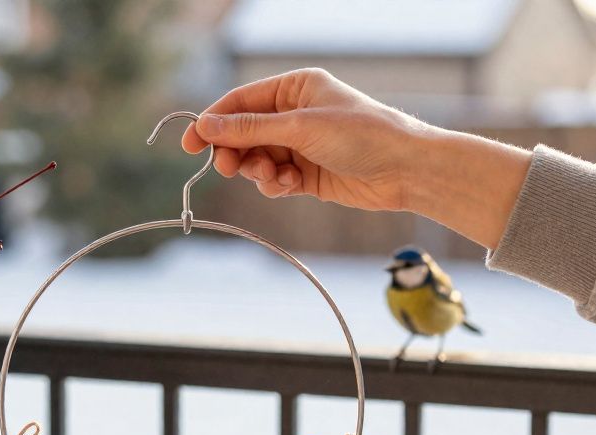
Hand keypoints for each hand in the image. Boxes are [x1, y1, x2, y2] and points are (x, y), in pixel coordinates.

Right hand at [181, 68, 424, 210]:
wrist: (404, 170)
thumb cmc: (361, 135)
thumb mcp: (299, 128)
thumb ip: (250, 129)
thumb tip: (205, 126)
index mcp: (295, 88)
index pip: (242, 102)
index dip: (214, 122)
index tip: (191, 144)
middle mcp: (295, 114)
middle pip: (244, 134)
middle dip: (236, 152)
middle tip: (229, 167)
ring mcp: (300, 145)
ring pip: (257, 160)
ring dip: (258, 171)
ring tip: (276, 177)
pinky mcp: (306, 175)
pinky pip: (274, 180)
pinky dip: (276, 185)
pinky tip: (292, 186)